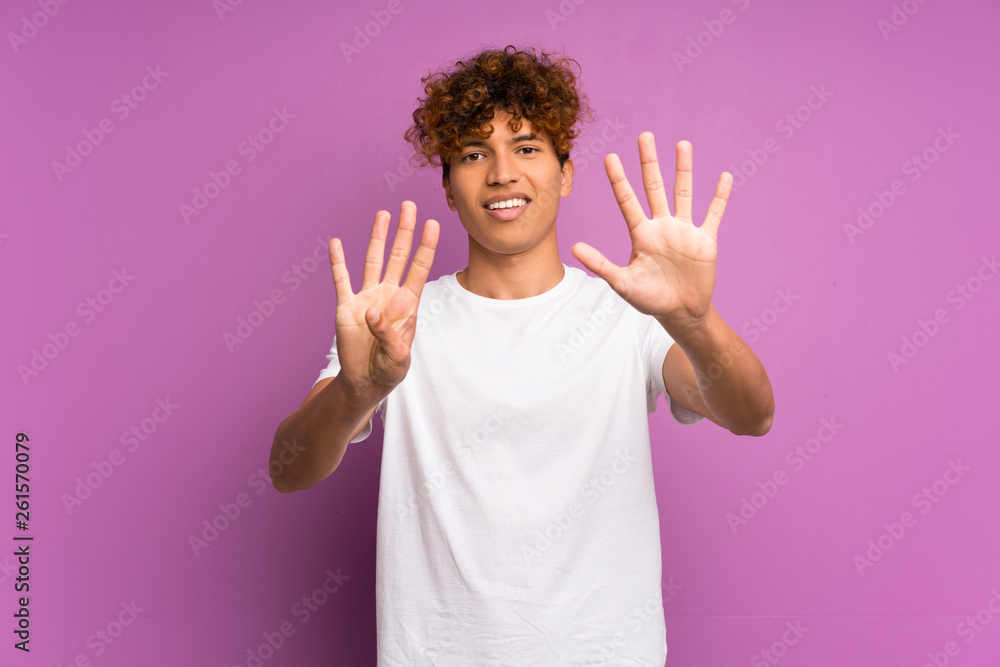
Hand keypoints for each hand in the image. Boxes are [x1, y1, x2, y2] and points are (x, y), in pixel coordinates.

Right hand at [329, 201, 438, 401]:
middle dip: (404, 231)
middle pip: (397, 256)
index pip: (419, 269)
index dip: (426, 247)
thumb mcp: (398, 359)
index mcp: (407, 304)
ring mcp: (366, 298)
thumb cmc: (389, 369)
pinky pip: (341, 280)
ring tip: (382, 214)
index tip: (433, 223)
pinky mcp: (346, 307)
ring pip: (372, 261)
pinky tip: (336, 243)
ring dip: (377, 237)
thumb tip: (373, 313)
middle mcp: (388, 294)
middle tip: (408, 205)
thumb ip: (390, 337)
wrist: (366, 381)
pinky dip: (337, 262)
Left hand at [571, 134, 730, 329]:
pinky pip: (713, 214)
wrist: (680, 313)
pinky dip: (720, 197)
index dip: (619, 179)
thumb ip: (600, 264)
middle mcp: (661, 226)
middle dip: (649, 162)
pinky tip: (724, 177)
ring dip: (683, 169)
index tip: (611, 157)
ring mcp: (684, 231)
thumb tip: (574, 248)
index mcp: (641, 234)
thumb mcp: (622, 283)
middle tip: (644, 136)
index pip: (627, 200)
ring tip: (682, 144)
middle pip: (654, 187)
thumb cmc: (649, 299)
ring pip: (683, 193)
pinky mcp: (705, 240)